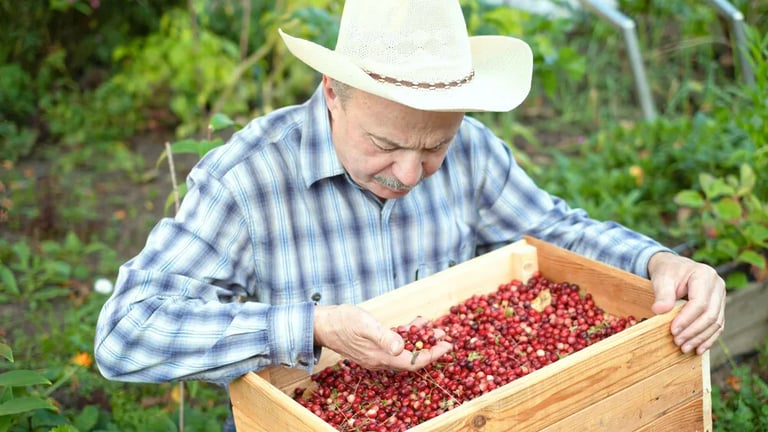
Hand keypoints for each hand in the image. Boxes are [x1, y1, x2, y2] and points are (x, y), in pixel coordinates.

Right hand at [313, 304, 452, 370]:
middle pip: (412, 359)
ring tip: (433, 328)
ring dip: (420, 340)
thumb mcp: (365, 325)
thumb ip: (384, 337)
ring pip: (405, 351)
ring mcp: (376, 355)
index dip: (433, 354)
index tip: (447, 345)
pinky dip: (407, 336)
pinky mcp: (373, 347)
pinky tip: (413, 325)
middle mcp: (380, 360)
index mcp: (381, 356)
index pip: (414, 362)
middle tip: (444, 335)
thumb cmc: (342, 322)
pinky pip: (395, 345)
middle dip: (430, 347)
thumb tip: (402, 347)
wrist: (322, 325)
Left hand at [648, 252, 725, 354]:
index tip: (673, 331)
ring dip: (700, 338)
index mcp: (705, 275)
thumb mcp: (662, 279)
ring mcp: (721, 297)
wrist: (673, 267)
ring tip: (685, 348)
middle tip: (677, 342)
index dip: (686, 319)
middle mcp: (717, 286)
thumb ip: (662, 294)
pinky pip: (717, 326)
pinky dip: (708, 338)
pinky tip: (698, 349)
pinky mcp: (719, 307)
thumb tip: (659, 311)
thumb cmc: (667, 271)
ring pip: (716, 323)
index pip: (699, 302)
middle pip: (710, 314)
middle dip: (693, 331)